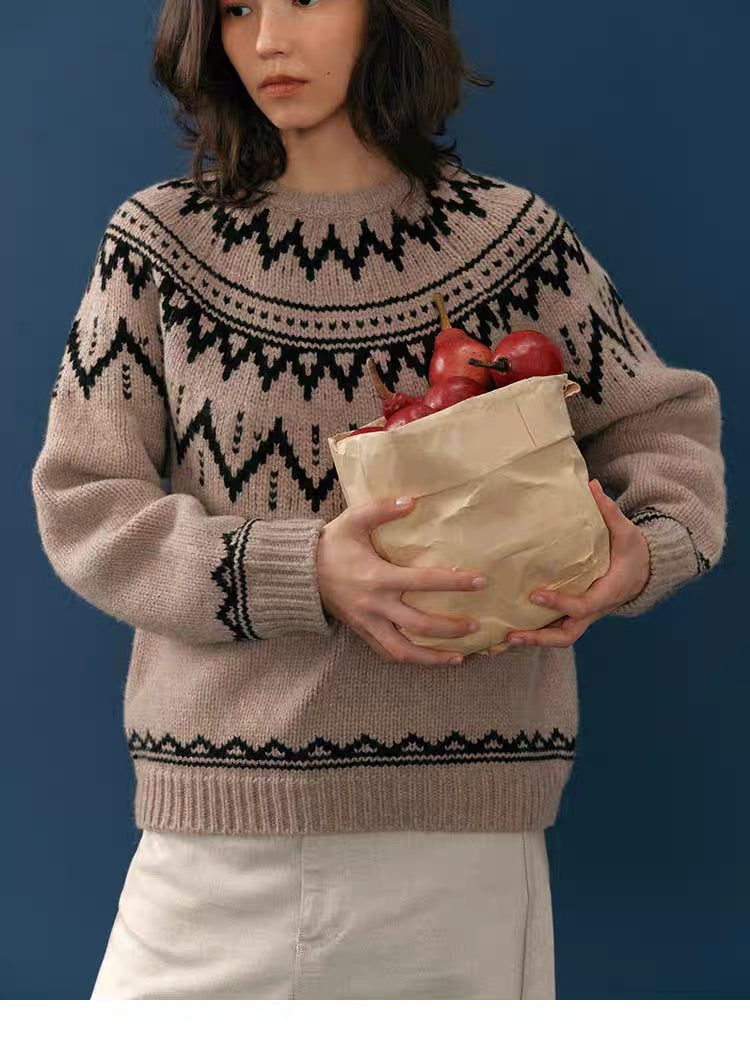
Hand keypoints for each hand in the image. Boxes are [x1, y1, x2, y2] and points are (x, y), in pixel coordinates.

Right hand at [316, 495, 486, 665]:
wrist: (299, 572)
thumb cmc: (331, 544)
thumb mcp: (354, 520)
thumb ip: (382, 510)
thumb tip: (413, 501)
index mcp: (378, 577)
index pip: (424, 582)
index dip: (454, 583)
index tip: (480, 582)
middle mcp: (375, 605)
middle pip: (420, 625)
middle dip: (451, 628)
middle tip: (476, 624)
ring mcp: (368, 624)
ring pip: (404, 651)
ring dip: (433, 658)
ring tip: (460, 658)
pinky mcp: (362, 633)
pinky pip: (388, 653)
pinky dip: (410, 659)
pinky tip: (429, 659)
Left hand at [506, 479, 650, 647]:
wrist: (645, 573)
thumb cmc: (633, 552)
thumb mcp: (626, 532)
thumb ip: (609, 512)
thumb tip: (592, 486)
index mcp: (606, 593)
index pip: (581, 605)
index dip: (559, 603)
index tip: (535, 594)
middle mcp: (593, 610)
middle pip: (566, 635)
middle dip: (540, 638)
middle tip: (512, 634)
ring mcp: (584, 617)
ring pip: (559, 637)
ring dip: (533, 640)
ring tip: (504, 638)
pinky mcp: (575, 616)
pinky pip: (555, 630)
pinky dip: (535, 634)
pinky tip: (510, 632)